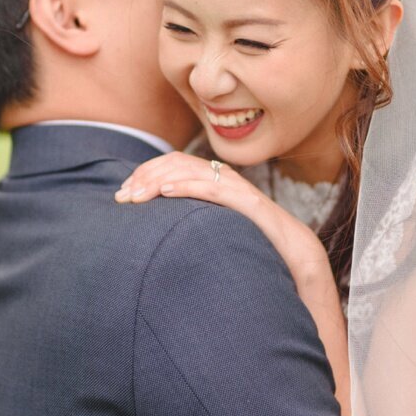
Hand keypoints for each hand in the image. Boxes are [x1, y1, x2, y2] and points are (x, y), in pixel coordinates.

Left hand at [114, 153, 330, 287]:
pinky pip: (213, 187)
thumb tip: (152, 227)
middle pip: (175, 163)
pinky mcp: (247, 201)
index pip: (171, 165)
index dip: (143, 174)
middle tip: (122, 197)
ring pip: (190, 171)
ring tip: (135, 195)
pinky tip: (165, 193)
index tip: (122, 195)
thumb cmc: (249, 241)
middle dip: (144, 177)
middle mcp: (222, 177)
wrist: (293, 253)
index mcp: (212, 180)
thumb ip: (187, 219)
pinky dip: (187, 186)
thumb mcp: (209, 227)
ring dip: (158, 180)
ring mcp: (235, 186)